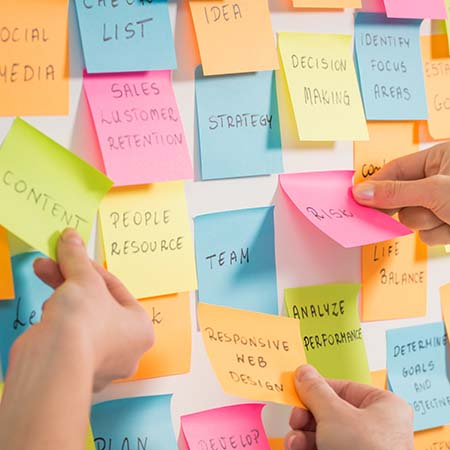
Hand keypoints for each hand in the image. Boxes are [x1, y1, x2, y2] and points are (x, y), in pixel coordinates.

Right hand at [9, 228, 153, 391]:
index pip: (118, 291)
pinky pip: (70, 339)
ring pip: (83, 321)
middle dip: (73, 281)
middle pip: (98, 306)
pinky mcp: (75, 372)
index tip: (76, 257)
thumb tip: (71, 237)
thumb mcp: (84, 279)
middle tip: (55, 264)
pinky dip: (59, 321)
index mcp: (142, 330)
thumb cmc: (86, 320)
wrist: (55, 360)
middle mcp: (126, 352)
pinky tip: (48, 310)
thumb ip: (78, 258)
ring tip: (46, 275)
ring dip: (64, 297)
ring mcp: (101, 365)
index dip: (94, 270)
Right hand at [285, 365, 412, 449]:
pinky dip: (309, 447)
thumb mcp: (334, 414)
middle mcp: (376, 427)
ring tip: (294, 441)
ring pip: (325, 432)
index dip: (317, 388)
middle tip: (295, 419)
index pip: (343, 387)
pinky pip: (326, 447)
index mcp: (383, 406)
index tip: (297, 390)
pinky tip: (297, 448)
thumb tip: (304, 372)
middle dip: (306, 417)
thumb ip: (315, 391)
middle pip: (330, 411)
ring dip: (303, 435)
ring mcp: (364, 448)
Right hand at [352, 142, 449, 245]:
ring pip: (413, 218)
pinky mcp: (448, 224)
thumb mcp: (435, 190)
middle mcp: (440, 179)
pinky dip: (438, 234)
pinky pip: (427, 234)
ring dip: (426, 222)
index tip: (357, 198)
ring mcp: (445, 204)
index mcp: (439, 158)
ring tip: (446, 217)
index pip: (396, 169)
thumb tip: (361, 192)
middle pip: (400, 197)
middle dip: (402, 207)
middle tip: (378, 216)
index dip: (376, 185)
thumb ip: (396, 192)